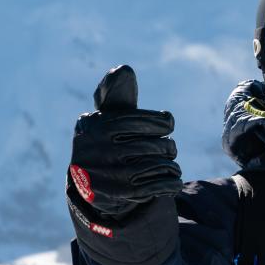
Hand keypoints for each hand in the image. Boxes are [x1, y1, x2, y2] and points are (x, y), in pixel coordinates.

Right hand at [68, 65, 181, 219]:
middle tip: (167, 149)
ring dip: (171, 165)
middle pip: (155, 145)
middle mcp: (99, 149)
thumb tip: (123, 70)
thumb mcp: (108, 116)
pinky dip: (172, 182)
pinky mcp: (122, 195)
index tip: (167, 124)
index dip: (163, 123)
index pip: (145, 120)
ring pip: (160, 165)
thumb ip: (118, 94)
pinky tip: (171, 179)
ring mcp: (110, 174)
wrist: (91, 186)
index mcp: (96, 125)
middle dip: (167, 146)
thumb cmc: (107, 141)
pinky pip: (161, 185)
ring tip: (169, 164)